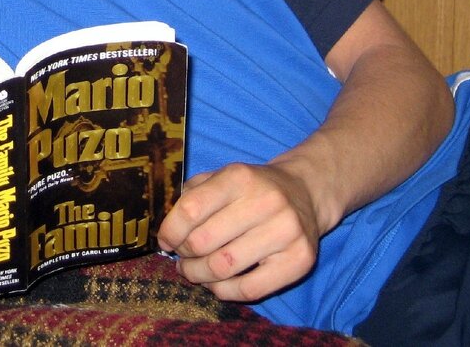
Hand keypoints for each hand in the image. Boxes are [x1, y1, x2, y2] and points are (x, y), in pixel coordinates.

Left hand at [157, 161, 320, 302]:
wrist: (305, 193)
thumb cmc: (252, 189)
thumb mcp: (222, 178)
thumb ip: (191, 196)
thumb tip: (165, 230)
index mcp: (239, 177)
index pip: (191, 209)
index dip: (170, 231)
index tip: (165, 240)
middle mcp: (266, 201)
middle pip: (203, 242)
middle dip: (184, 254)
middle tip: (181, 256)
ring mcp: (286, 232)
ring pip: (223, 268)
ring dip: (199, 275)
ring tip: (193, 270)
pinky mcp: (300, 260)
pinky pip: (249, 289)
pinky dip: (224, 291)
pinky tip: (216, 283)